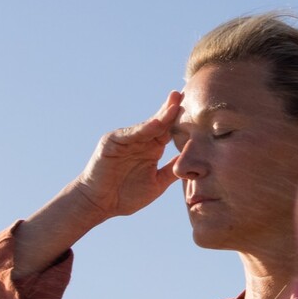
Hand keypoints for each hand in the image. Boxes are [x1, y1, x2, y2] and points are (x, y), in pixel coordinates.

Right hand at [74, 91, 181, 217]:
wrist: (98, 204)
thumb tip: (191, 162)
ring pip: (147, 126)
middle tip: (187, 94)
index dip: (182, 121)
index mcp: (152, 149)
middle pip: (160, 122)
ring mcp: (126, 140)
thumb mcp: (156, 184)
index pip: (169, 131)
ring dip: (161, 115)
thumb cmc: (125, 196)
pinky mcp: (112, 142)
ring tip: (175, 103)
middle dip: (172, 109)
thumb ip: (171, 171)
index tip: (198, 110)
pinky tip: (155, 123)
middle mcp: (140, 141)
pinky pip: (129, 134)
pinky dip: (142, 129)